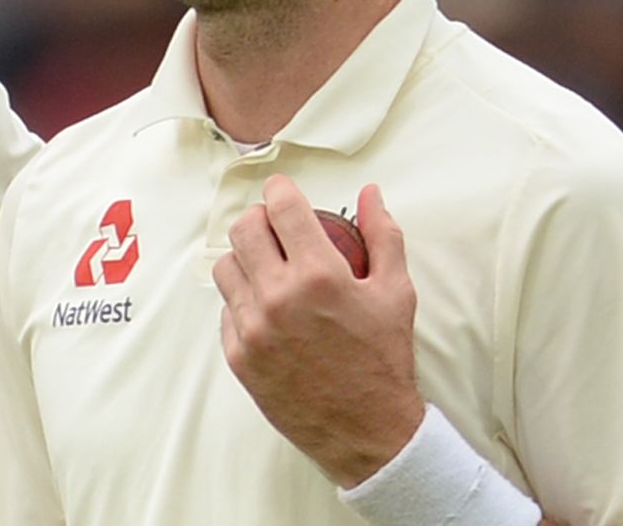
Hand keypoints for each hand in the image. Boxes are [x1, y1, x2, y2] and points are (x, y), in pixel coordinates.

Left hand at [211, 176, 424, 487]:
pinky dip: (243, 301)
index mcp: (319, 275)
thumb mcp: (397, 293)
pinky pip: (227, 310)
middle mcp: (279, 297)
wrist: (368, 432)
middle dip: (259, 219)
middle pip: (244, 229)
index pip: (281, 207)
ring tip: (268, 267)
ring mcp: (253, 328)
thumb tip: (370, 193)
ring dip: (245, 258)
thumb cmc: (384, 360)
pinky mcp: (238, 356)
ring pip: (226, 266)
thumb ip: (383, 235)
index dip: (281, 190)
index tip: (284, 192)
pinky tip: (267, 308)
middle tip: (275, 228)